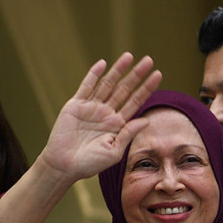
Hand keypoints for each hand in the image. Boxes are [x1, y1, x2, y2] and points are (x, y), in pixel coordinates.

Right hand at [39, 53, 161, 181]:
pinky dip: (94, 75)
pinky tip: (103, 63)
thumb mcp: (115, 151)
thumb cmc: (90, 163)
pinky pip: (86, 87)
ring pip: (107, 84)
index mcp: (118, 124)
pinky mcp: (75, 105)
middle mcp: (106, 113)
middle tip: (149, 60)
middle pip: (124, 89)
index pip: (135, 102)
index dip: (146, 88)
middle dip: (136, 75)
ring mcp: (91, 108)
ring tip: (129, 56)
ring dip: (118, 70)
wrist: (64, 166)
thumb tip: (146, 120)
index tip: (158, 75)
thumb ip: (129, 133)